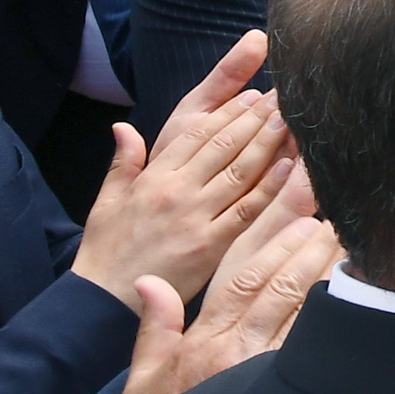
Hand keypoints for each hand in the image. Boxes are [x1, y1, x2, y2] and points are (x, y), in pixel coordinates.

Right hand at [69, 32, 298, 301]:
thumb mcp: (107, 201)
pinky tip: (288, 166)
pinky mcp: (211, 244)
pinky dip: (269, 186)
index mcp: (153, 178)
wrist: (104, 298)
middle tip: (283, 97)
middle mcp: (177, 192)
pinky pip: (246, 210)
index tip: (252, 95)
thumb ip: (123, 162)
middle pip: (224, 146)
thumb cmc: (107, 250)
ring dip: (268, 143)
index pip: (196, 134)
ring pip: (239, 171)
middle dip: (256, 118)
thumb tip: (123, 126)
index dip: (228, 112)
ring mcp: (196, 217)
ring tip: (290, 120)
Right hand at [121, 190, 338, 393]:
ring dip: (328, 279)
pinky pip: (314, 349)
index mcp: (206, 342)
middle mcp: (238, 352)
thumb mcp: (145, 376)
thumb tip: (149, 281)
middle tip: (336, 226)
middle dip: (310, 253)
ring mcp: (264, 373)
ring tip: (350, 250)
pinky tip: (353, 303)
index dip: (275, 249)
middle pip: (280, 289)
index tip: (302, 225)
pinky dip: (333, 322)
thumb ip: (157, 326)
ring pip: (304, 314)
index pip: (244, 282)